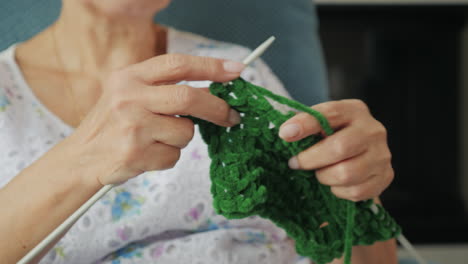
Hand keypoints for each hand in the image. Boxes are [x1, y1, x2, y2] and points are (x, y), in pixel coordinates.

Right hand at [69, 54, 243, 185]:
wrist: (81, 158)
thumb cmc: (113, 125)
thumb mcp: (130, 94)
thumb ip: (164, 88)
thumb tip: (214, 91)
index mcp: (129, 77)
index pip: (177, 64)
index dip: (211, 66)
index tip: (236, 71)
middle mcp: (128, 98)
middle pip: (188, 98)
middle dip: (217, 108)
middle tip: (231, 116)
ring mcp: (132, 126)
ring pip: (185, 132)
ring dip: (181, 139)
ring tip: (157, 140)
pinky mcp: (135, 154)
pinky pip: (174, 156)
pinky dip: (168, 157)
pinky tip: (148, 155)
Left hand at [278, 99, 393, 200]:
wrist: (360, 156)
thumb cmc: (332, 137)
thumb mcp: (319, 124)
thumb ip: (304, 125)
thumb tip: (286, 133)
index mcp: (354, 110)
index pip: (329, 114)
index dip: (305, 124)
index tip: (284, 134)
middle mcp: (373, 130)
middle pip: (339, 148)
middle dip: (310, 159)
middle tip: (295, 163)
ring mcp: (382, 155)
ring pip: (346, 174)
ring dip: (324, 177)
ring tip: (319, 172)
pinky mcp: (385, 177)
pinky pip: (356, 191)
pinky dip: (339, 190)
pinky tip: (335, 183)